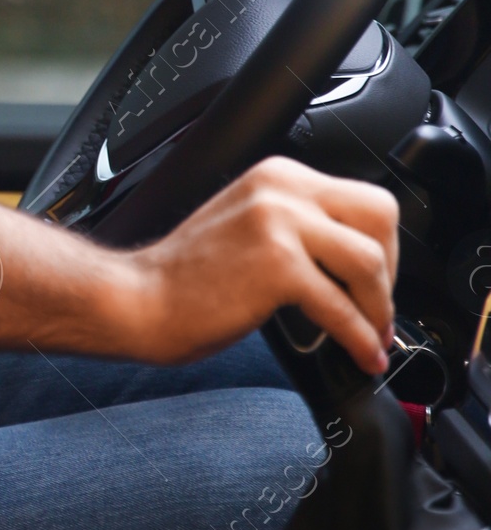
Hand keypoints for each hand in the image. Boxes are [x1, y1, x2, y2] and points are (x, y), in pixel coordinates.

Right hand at [113, 157, 397, 372]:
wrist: (138, 300)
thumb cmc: (184, 278)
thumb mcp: (249, 226)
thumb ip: (298, 227)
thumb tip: (354, 264)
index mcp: (278, 176)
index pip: (363, 198)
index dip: (382, 245)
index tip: (373, 283)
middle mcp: (281, 189)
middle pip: (379, 218)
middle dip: (391, 270)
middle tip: (377, 306)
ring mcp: (278, 224)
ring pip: (370, 262)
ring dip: (380, 308)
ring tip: (372, 335)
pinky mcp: (276, 267)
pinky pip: (342, 307)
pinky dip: (360, 337)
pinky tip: (360, 353)